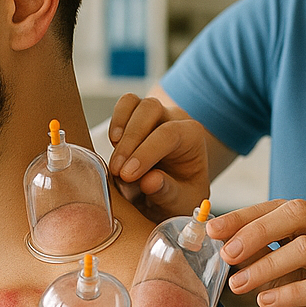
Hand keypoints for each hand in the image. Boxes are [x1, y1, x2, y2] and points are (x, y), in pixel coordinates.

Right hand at [107, 93, 211, 221]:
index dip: (145, 153)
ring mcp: (154, 116)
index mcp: (192, 136)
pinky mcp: (135, 118)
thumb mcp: (182, 204)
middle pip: (150, 109)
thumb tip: (149, 181)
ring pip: (134, 102)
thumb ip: (168, 193)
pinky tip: (113, 145)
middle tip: (117, 172)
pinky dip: (115, 121)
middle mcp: (174, 119)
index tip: (127, 175)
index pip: (169, 133)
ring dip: (120, 129)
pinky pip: (124, 105)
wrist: (174, 192)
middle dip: (131, 139)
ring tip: (114, 162)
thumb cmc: (181, 195)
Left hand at [209, 199, 305, 306]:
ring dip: (266, 266)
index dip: (245, 215)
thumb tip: (220, 245)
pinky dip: (289, 293)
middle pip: (299, 214)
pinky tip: (265, 302)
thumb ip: (257, 258)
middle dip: (257, 231)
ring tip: (238, 285)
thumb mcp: (280, 277)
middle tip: (227, 254)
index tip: (213, 230)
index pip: (281, 207)